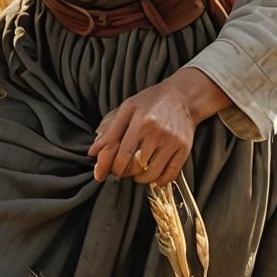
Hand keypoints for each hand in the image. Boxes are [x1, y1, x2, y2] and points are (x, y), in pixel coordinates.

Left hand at [88, 69, 229, 186]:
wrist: (182, 96)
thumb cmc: (150, 102)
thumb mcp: (127, 108)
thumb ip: (110, 131)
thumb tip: (92, 152)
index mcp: (141, 121)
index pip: (124, 153)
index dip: (114, 167)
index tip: (110, 171)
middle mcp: (158, 131)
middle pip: (137, 165)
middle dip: (125, 173)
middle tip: (122, 172)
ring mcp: (173, 141)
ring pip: (153, 173)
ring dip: (141, 179)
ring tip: (137, 174)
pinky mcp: (185, 148)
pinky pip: (170, 174)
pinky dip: (159, 180)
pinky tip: (153, 175)